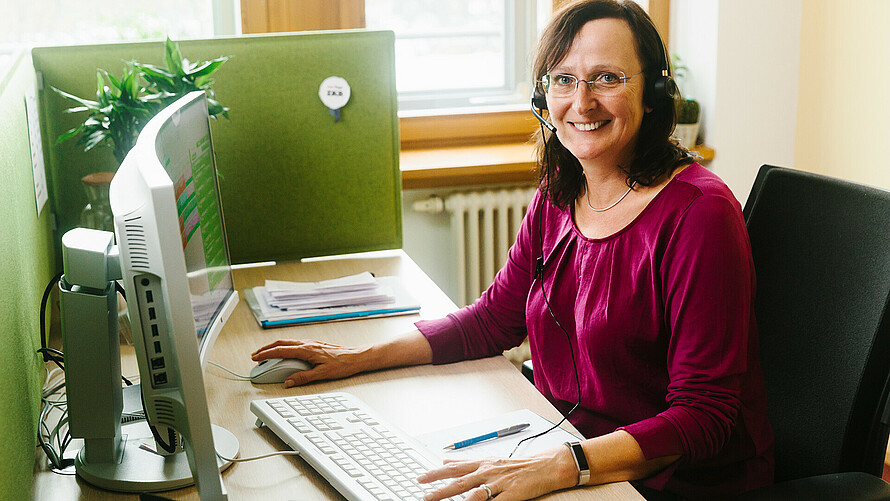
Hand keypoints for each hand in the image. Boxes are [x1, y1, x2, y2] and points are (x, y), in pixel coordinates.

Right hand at [251, 339, 370, 386]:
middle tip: (255, 355)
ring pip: (287, 342)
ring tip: (265, 354)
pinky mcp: (315, 345)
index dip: (266, 354)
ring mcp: (311, 343)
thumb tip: (288, 381)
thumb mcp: (322, 374)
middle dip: (266, 349)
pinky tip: (284, 352)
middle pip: (281, 343)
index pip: (281, 350)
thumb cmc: (342, 364)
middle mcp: (307, 344)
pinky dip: (284, 347)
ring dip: (274, 347)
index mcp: (307, 350)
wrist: (356, 357)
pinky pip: (295, 343)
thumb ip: (303, 377)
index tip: (256, 358)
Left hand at [417, 447, 577, 500]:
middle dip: (440, 490)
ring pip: (474, 493)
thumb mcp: (489, 460)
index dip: (436, 474)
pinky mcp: (512, 494)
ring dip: (458, 500)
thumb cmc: (516, 466)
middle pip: (460, 481)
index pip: (454, 468)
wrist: (543, 467)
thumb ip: (466, 463)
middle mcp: (488, 472)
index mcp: (481, 464)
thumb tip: (445, 460)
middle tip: (425, 496)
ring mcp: (499, 483)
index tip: (420, 478)